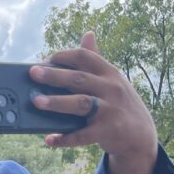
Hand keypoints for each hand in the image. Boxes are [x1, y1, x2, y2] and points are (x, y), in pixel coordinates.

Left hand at [31, 31, 158, 173]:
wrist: (140, 135)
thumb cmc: (118, 102)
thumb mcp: (112, 79)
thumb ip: (96, 59)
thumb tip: (87, 34)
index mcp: (109, 72)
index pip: (85, 57)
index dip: (63, 56)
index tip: (44, 60)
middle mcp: (111, 88)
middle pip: (79, 78)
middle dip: (54, 75)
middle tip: (33, 73)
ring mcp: (110, 109)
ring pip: (80, 103)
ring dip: (57, 102)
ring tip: (36, 102)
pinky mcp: (108, 131)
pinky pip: (83, 135)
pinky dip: (65, 138)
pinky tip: (49, 139)